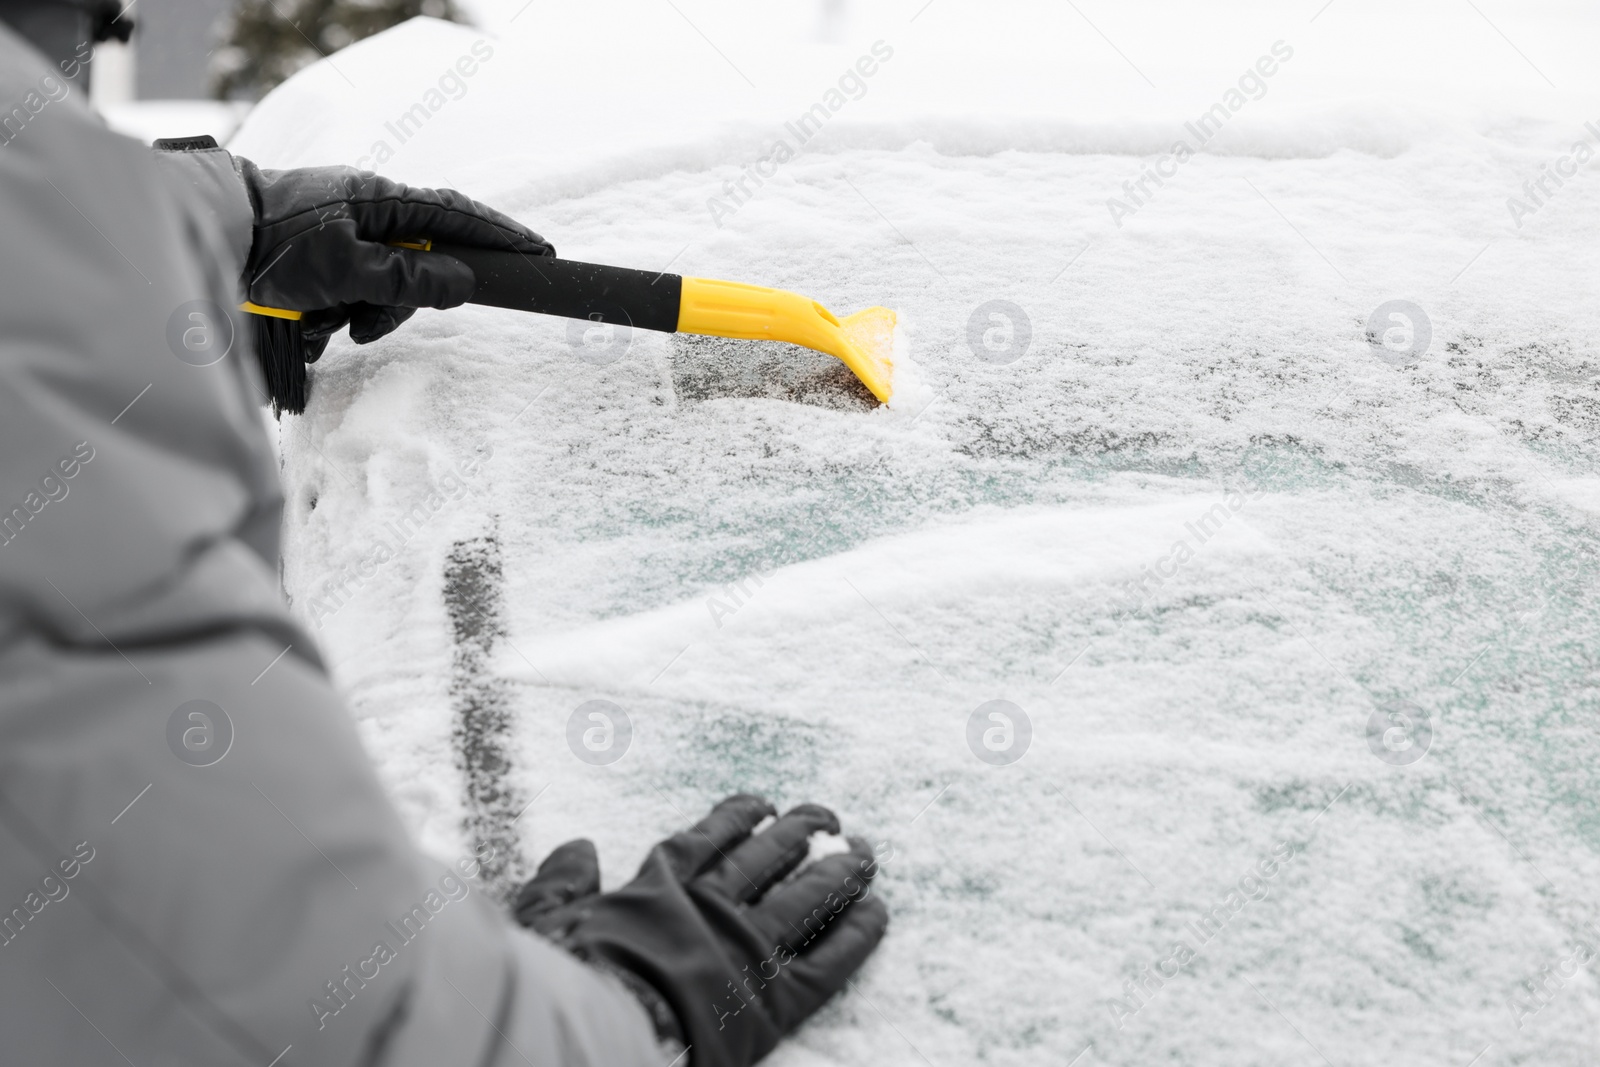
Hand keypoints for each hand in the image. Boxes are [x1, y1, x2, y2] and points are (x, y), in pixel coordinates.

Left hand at [237, 162, 552, 356]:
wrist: (202, 241)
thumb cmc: (273, 243)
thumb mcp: (348, 266)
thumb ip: (410, 279)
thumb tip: (464, 282)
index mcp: (379, 201)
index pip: (457, 215)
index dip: (499, 236)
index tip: (538, 252)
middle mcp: (364, 219)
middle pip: (416, 270)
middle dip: (394, 305)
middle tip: (364, 322)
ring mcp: (339, 243)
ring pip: (379, 294)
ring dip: (355, 317)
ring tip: (320, 321)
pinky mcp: (315, 267)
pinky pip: (345, 303)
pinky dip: (329, 319)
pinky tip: (301, 321)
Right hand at [514, 795, 888, 1066]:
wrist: (602, 1027)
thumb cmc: (566, 980)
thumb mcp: (544, 922)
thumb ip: (562, 884)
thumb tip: (577, 848)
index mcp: (659, 888)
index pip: (706, 843)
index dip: (735, 820)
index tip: (759, 805)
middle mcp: (711, 907)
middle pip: (765, 860)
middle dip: (799, 834)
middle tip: (826, 815)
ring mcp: (748, 949)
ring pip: (805, 898)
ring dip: (837, 871)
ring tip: (863, 851)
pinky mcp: (775, 998)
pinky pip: (829, 960)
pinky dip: (856, 934)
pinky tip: (877, 911)